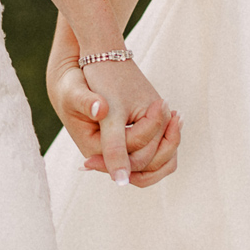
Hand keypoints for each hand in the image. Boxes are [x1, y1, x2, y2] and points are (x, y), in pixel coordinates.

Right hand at [50, 54, 181, 187]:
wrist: (73, 84)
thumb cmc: (73, 87)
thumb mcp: (78, 93)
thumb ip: (88, 103)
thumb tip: (101, 110)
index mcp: (93, 150)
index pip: (129, 156)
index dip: (148, 133)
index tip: (160, 105)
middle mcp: (107, 158)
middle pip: (145, 165)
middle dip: (162, 139)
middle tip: (174, 112)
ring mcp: (120, 153)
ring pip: (154, 164)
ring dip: (168, 142)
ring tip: (176, 116)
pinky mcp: (129, 144)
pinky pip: (155, 155)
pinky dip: (166, 140)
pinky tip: (172, 118)